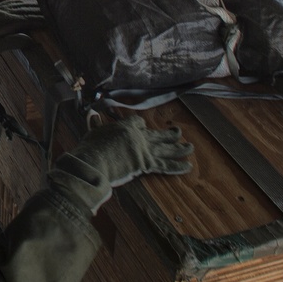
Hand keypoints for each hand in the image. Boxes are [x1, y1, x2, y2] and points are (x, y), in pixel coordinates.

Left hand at [0, 0, 44, 62]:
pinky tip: (22, 1)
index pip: (27, 18)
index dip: (40, 19)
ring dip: (29, 2)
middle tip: (51, 10)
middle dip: (38, 9)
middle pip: (24, 9)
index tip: (50, 20)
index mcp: (6, 22)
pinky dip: (19, 1)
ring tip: (40, 3)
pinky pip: (9, 1)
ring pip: (17, 3)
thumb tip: (31, 40)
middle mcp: (3, 12)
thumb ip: (13, 42)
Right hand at [51, 115, 192, 213]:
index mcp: (127, 126)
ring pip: (166, 148)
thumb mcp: (93, 132)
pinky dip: (177, 166)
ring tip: (190, 147)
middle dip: (169, 134)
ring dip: (180, 148)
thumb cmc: (91, 147)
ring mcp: (144, 149)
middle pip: (158, 134)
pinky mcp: (147, 163)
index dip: (141, 125)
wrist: (95, 162)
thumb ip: (95, 124)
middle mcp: (139, 136)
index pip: (139, 122)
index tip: (143, 127)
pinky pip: (165, 165)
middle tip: (178, 132)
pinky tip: (188, 166)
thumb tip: (92, 115)